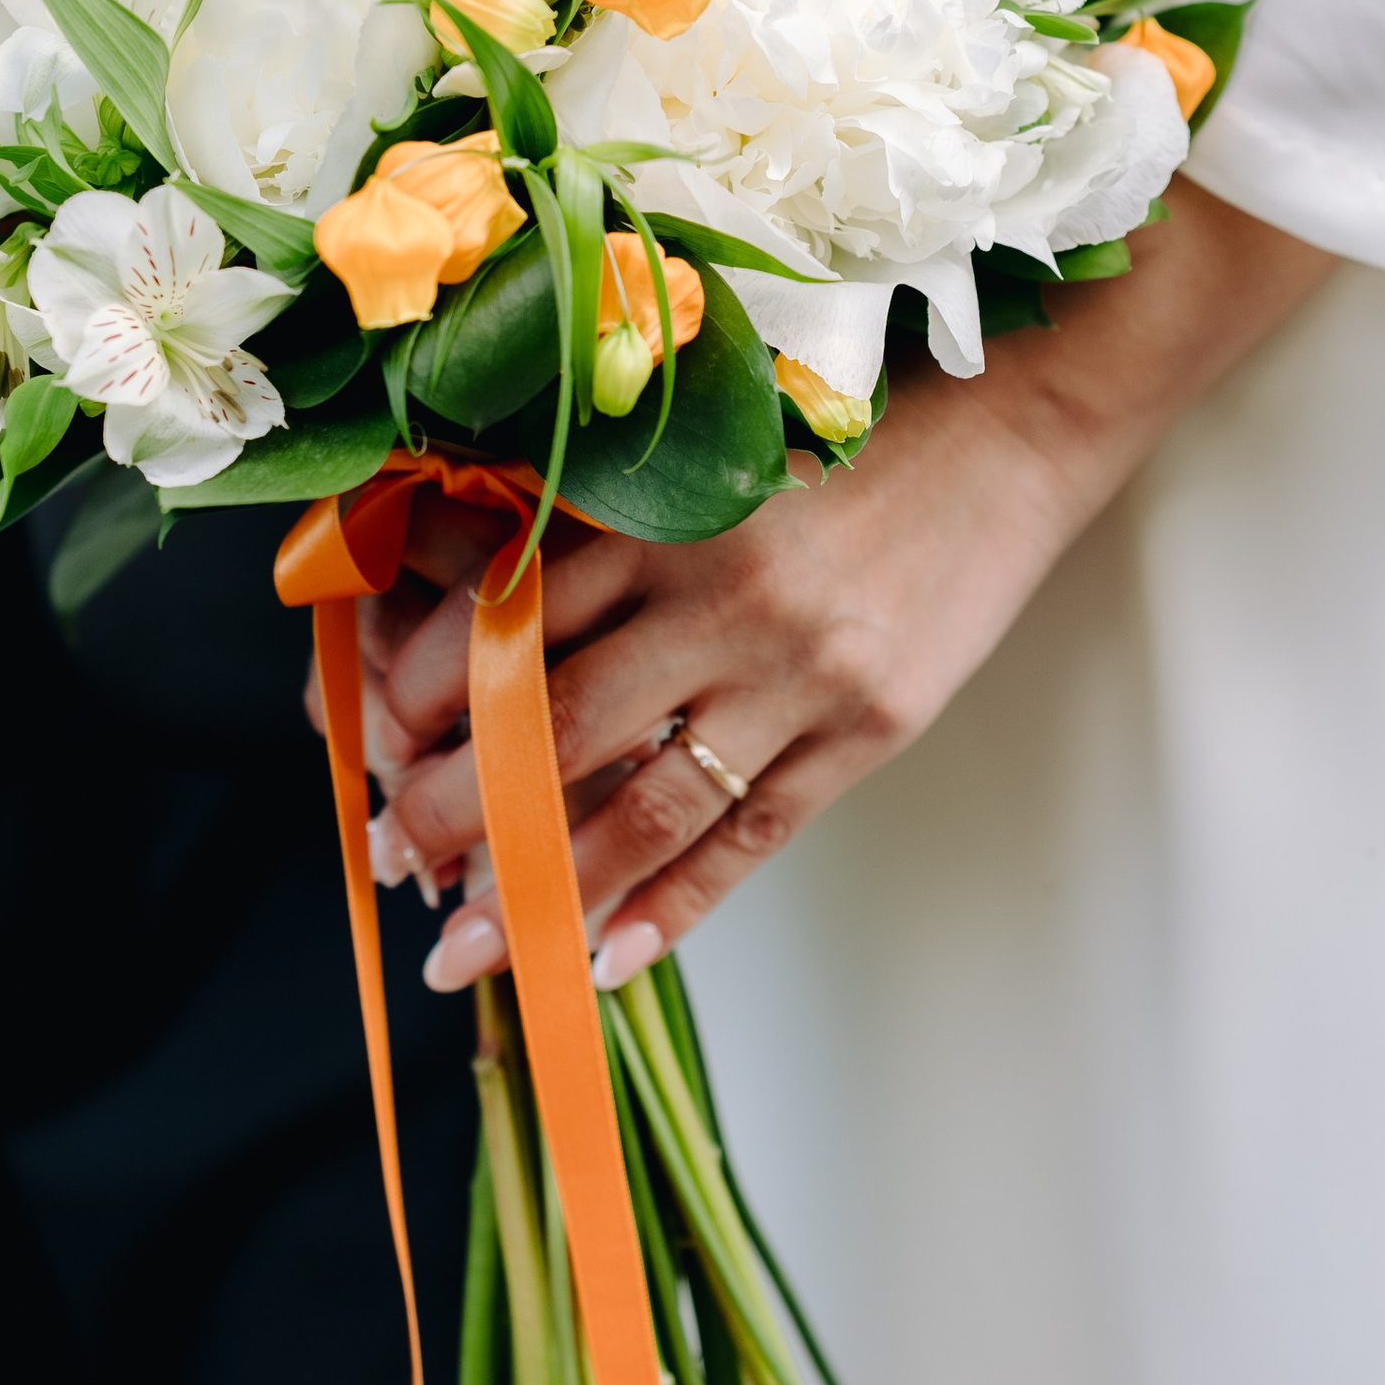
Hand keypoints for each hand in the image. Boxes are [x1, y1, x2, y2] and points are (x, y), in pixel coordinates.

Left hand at [338, 187, 1330, 987]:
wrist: (1014, 424)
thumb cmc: (845, 424)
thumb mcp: (705, 443)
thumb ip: (599, 514)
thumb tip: (466, 590)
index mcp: (662, 507)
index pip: (507, 618)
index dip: (425, 694)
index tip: (370, 741)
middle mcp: (718, 591)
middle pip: (552, 723)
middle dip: (456, 807)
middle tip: (392, 856)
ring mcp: (797, 669)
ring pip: (640, 804)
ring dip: (544, 889)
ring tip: (470, 947)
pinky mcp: (866, 725)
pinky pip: (749, 838)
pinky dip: (673, 908)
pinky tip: (607, 960)